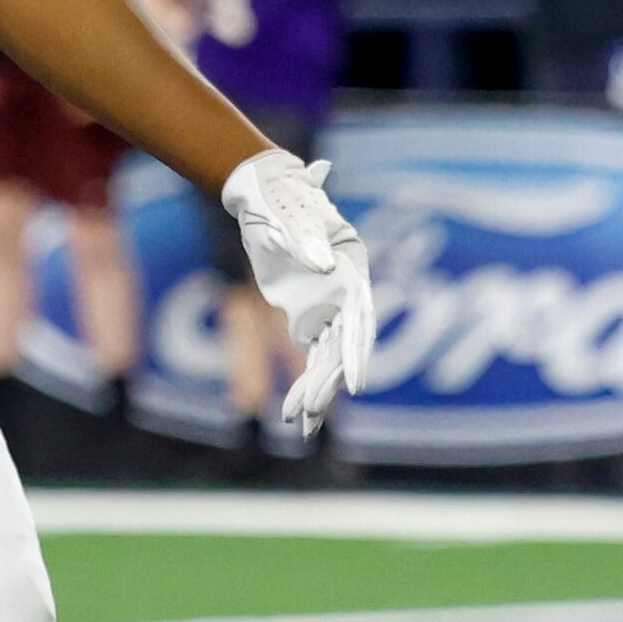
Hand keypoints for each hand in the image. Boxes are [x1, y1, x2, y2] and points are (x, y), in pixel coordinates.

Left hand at [222, 150, 373, 434]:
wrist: (263, 194)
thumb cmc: (282, 199)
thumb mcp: (293, 217)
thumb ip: (308, 240)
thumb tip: (322, 264)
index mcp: (352, 269)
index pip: (359, 319)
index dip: (356, 354)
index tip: (353, 386)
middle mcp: (347, 293)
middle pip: (344, 347)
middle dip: (330, 383)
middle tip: (314, 414)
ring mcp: (328, 307)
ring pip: (327, 359)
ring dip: (315, 392)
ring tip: (300, 427)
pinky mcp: (308, 316)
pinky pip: (312, 358)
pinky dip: (305, 383)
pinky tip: (294, 412)